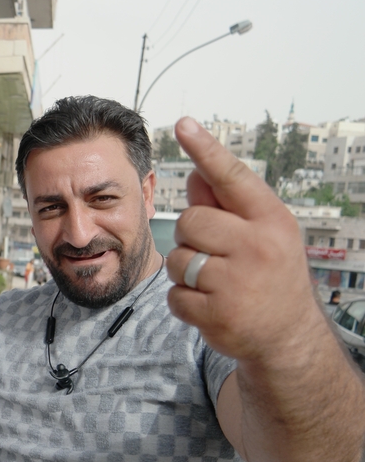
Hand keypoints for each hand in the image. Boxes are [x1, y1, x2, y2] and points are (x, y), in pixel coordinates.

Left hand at [165, 117, 324, 360]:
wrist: (287, 336)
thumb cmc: (269, 274)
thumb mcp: (259, 235)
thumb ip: (225, 206)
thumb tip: (195, 172)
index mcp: (271, 220)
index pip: (232, 177)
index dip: (206, 150)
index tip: (183, 125)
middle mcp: (258, 247)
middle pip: (188, 222)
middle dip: (190, 238)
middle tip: (214, 256)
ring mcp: (238, 283)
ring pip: (177, 259)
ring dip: (185, 272)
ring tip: (214, 283)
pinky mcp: (218, 314)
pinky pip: (174, 295)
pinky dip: (183, 301)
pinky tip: (209, 305)